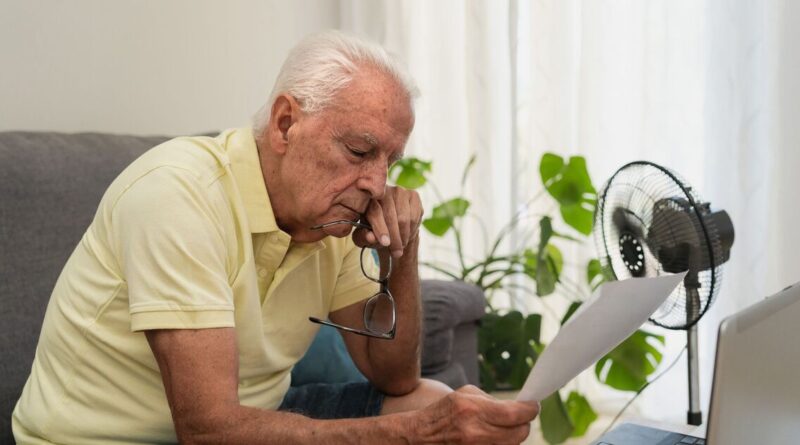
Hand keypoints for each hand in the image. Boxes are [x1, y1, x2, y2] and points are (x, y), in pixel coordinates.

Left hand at [352, 186, 422, 257]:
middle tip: (396, 253)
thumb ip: (364, 238)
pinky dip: (412, 229)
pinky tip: (407, 234)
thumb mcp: (364, 237)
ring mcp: (399, 191)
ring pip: (404, 218)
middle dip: (395, 238)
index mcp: (366, 199)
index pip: (375, 212)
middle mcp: (383, 191)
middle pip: (391, 216)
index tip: (385, 243)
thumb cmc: (374, 231)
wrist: (392, 225)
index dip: (380, 229)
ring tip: (401, 245)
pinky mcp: (413, 194)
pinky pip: (415, 215)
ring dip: (404, 236)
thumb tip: (371, 237)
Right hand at [410, 385, 539, 444]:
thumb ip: (492, 400)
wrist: (422, 436)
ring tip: (504, 427)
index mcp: (474, 411)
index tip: (533, 405)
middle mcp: (477, 433)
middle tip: (521, 416)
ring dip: (514, 435)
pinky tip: (495, 436)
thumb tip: (517, 406)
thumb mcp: (465, 395)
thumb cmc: (444, 412)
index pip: (516, 414)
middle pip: (520, 433)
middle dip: (524, 423)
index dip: (530, 409)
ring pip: (513, 444)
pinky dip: (503, 443)